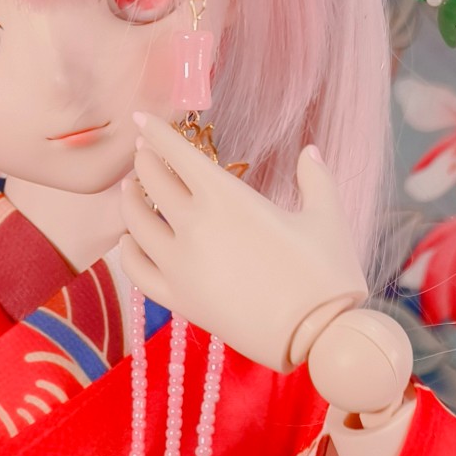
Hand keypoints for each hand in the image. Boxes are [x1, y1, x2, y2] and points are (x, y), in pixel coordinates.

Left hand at [118, 114, 367, 372]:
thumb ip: (315, 178)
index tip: (141, 119)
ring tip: (131, 191)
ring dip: (129, 201)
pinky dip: (128, 251)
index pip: (177, 154)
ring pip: (135, 224)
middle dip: (143, 161)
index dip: (155, 132)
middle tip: (142, 153)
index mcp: (227, 198)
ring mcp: (180, 266)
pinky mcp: (178, 300)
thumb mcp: (327, 216)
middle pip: (151, 183)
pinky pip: (138, 270)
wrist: (318, 336)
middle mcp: (194, 227)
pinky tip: (131, 240)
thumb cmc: (326, 273)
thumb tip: (310, 152)